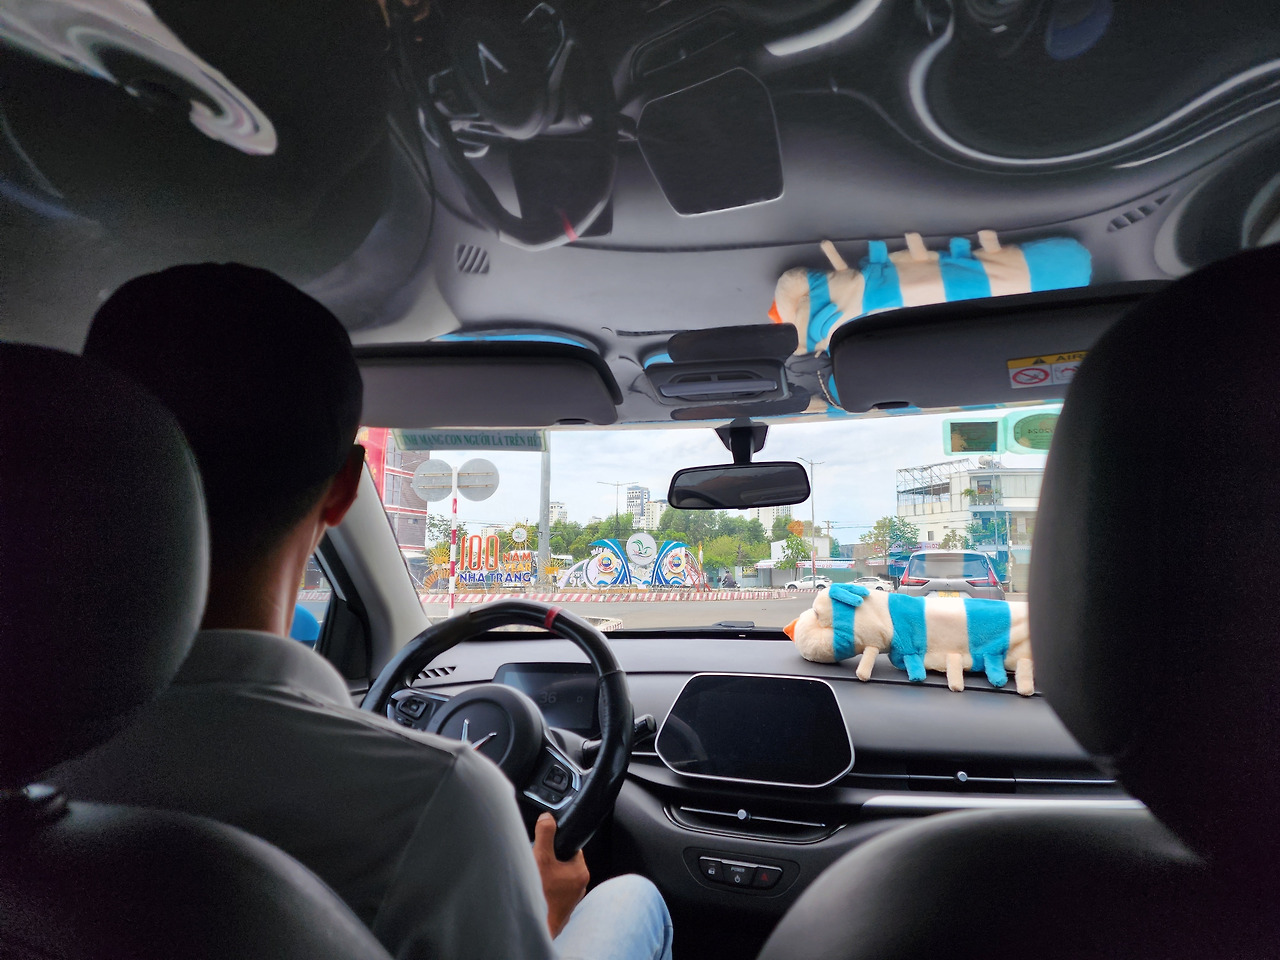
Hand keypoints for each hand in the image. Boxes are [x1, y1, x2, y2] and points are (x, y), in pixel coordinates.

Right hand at [533, 812, 588, 938]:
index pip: (573, 848)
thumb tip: (547, 818)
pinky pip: (555, 892)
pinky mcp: (562, 908)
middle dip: (550, 860)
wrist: (537, 927)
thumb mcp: (541, 858)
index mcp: (580, 871)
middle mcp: (580, 885)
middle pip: (564, 862)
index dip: (558, 843)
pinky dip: (546, 889)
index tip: (547, 846)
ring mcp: (571, 899)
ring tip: (536, 877)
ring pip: (559, 878)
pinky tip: (537, 890)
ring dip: (547, 875)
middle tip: (538, 863)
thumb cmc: (541, 896)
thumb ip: (545, 834)